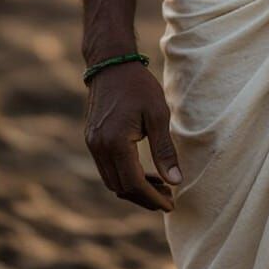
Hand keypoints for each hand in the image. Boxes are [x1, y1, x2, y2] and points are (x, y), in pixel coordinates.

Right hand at [84, 62, 182, 212]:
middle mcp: (99, 147)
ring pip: (112, 181)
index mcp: (115, 143)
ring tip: (160, 186)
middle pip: (121, 188)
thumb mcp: (158, 115)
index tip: (172, 203)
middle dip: (145, 198)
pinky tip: (144, 172)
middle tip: (169, 198)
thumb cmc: (139, 86)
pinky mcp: (92, 140)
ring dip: (135, 189)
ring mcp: (93, 144)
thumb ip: (164, 150)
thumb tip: (176, 181)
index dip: (153, 198)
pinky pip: (108, 169)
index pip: (133, 183)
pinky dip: (125, 176)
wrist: (111, 64)